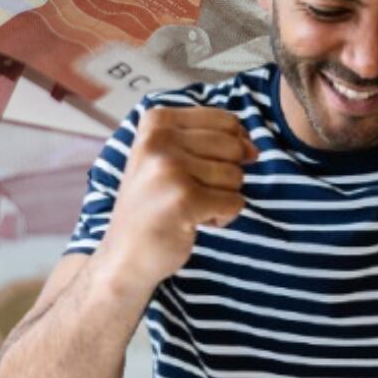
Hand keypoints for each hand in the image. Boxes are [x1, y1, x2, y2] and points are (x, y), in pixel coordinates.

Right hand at [97, 106, 256, 293]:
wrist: (123, 256)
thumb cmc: (156, 203)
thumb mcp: (173, 156)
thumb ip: (215, 140)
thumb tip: (253, 149)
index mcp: (156, 121)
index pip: (228, 122)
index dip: (228, 149)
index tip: (197, 167)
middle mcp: (158, 139)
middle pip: (235, 148)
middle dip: (225, 175)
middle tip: (188, 192)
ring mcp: (169, 169)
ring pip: (236, 176)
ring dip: (221, 198)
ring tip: (187, 207)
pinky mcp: (184, 199)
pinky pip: (235, 202)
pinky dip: (222, 217)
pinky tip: (191, 222)